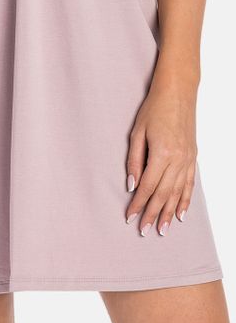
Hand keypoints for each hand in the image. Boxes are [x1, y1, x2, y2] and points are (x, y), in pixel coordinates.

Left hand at [125, 78, 197, 235]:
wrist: (178, 92)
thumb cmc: (154, 108)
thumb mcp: (137, 132)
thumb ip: (134, 160)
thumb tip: (131, 185)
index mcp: (161, 153)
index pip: (147, 186)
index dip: (138, 204)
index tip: (130, 217)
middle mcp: (177, 159)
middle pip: (163, 194)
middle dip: (152, 213)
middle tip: (144, 230)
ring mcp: (188, 159)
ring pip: (177, 193)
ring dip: (168, 212)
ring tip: (162, 229)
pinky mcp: (193, 157)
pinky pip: (189, 184)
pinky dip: (185, 200)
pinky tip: (180, 214)